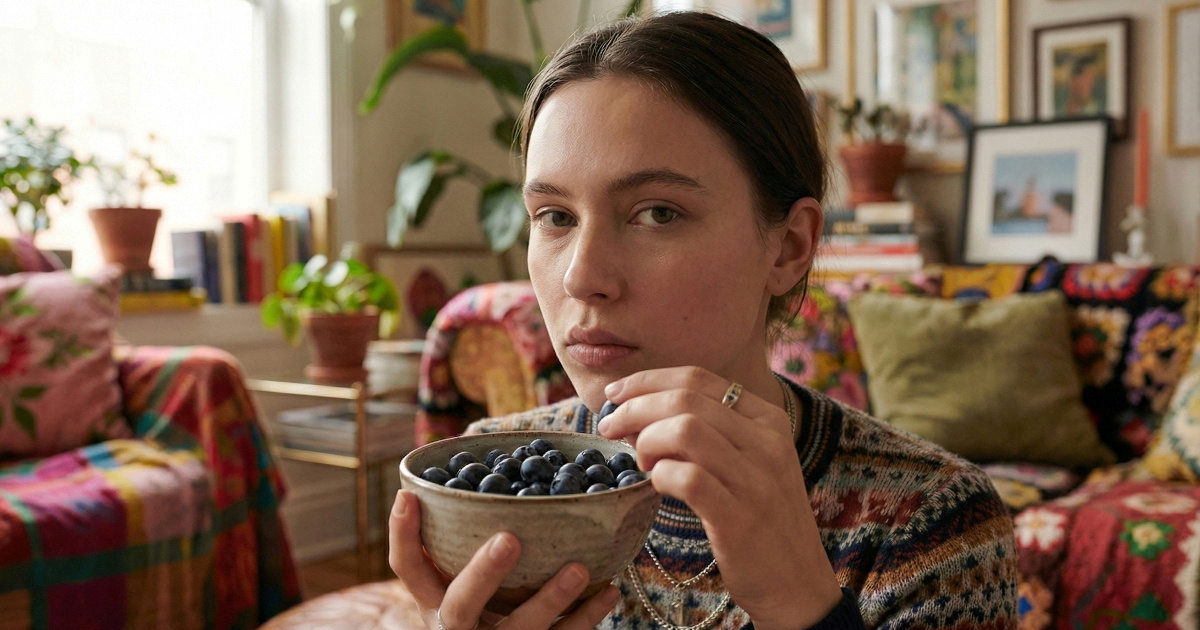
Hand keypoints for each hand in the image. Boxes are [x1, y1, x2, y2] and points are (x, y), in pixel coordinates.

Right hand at [389, 490, 620, 628]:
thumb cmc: (482, 605)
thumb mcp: (461, 578)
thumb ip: (466, 538)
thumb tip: (482, 467)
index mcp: (435, 599)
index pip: (408, 568)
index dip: (402, 534)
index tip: (409, 495)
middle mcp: (458, 627)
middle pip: (459, 605)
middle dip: (482, 574)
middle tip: (508, 540)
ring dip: (550, 600)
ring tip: (578, 568)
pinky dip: (587, 617)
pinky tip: (609, 591)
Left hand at [597, 367, 841, 628]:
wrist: (798, 584)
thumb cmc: (761, 519)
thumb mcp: (751, 463)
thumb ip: (711, 433)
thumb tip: (639, 411)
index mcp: (768, 419)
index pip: (698, 378)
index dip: (648, 381)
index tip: (615, 395)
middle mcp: (767, 441)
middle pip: (685, 399)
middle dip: (634, 408)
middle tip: (610, 428)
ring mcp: (756, 479)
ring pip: (684, 430)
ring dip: (646, 441)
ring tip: (641, 463)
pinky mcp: (739, 517)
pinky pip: (686, 477)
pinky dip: (660, 476)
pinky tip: (657, 486)